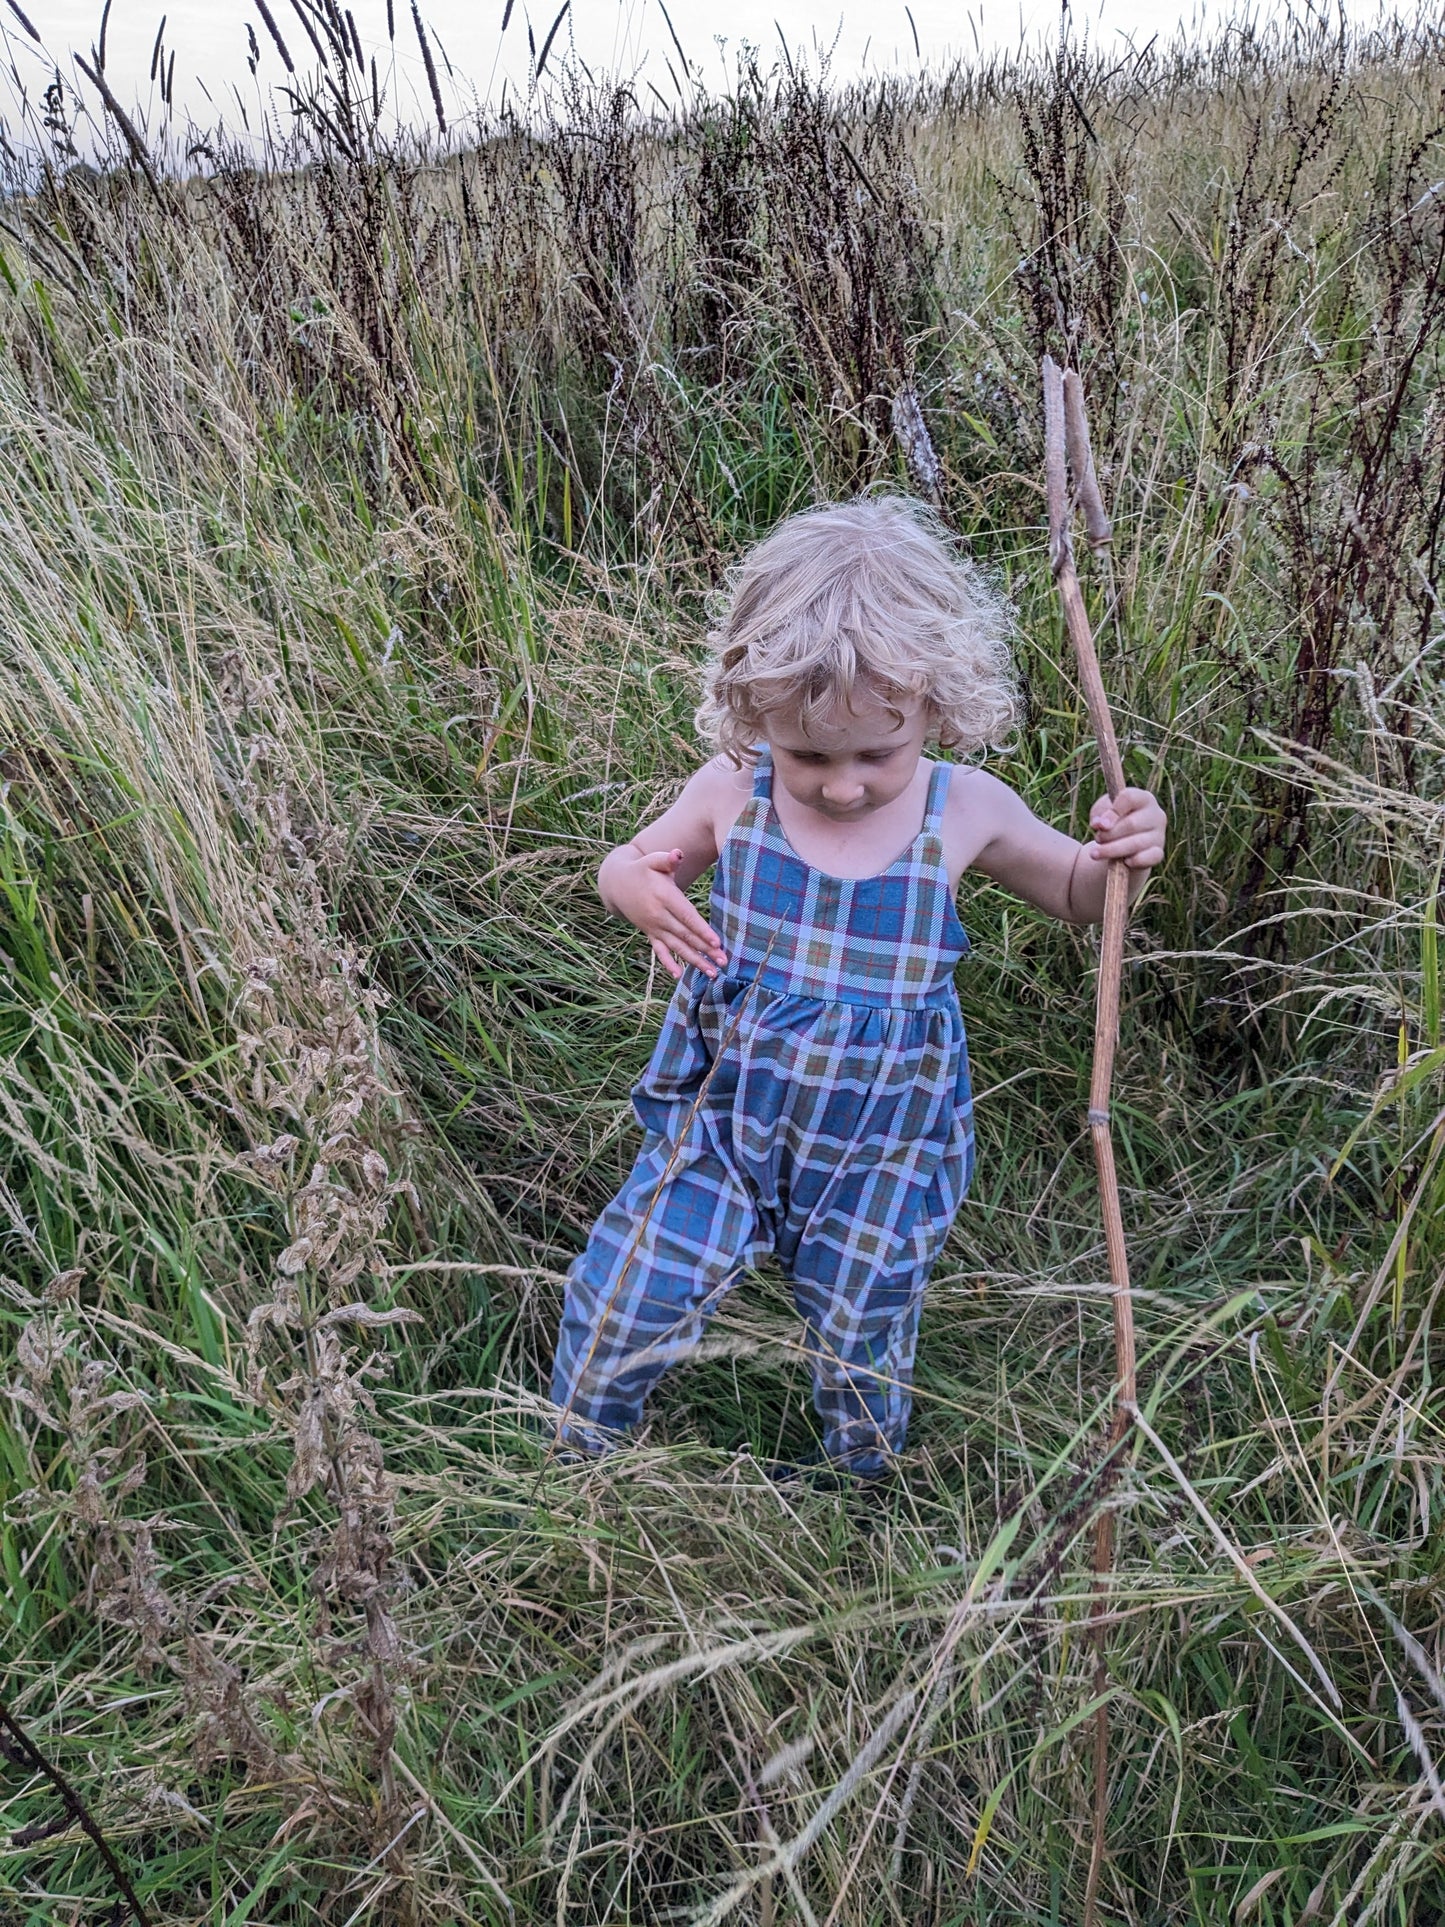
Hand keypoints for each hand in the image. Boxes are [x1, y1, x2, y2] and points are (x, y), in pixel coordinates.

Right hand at [603, 846, 727, 981]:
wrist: (617, 883)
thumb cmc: (643, 869)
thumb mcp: (653, 860)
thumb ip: (667, 859)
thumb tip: (678, 854)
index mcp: (664, 897)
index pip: (686, 916)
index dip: (701, 930)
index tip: (716, 942)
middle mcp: (659, 915)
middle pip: (685, 935)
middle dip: (705, 950)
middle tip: (724, 961)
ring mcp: (654, 927)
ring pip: (677, 947)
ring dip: (695, 960)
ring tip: (712, 973)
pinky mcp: (649, 933)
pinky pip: (659, 951)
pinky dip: (668, 963)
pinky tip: (679, 975)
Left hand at [1086, 788, 1166, 871]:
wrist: (1122, 846)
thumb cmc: (1113, 823)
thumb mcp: (1102, 813)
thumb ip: (1099, 814)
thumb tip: (1099, 824)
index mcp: (1143, 799)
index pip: (1129, 799)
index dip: (1112, 812)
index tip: (1099, 825)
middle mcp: (1156, 814)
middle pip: (1131, 823)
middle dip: (1109, 834)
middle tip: (1097, 839)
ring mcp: (1159, 834)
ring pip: (1136, 843)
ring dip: (1112, 849)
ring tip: (1095, 853)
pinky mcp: (1158, 853)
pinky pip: (1150, 858)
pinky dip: (1135, 861)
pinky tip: (1124, 862)